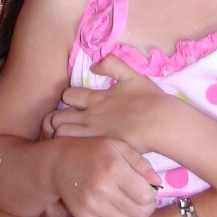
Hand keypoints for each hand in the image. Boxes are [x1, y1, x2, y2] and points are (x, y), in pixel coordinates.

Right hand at [53, 137, 159, 216]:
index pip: (144, 195)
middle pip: (138, 212)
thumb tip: (157, 183)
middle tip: (144, 205)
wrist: (59, 163)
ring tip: (135, 214)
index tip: (148, 193)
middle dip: (147, 211)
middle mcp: (102, 187)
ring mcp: (91, 204)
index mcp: (114, 167)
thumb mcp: (117, 146)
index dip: (152, 197)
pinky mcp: (83, 216)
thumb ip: (139, 162)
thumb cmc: (92, 151)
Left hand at [56, 55, 173, 152]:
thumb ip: (111, 64)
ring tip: (66, 139)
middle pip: (57, 117)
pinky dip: (70, 148)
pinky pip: (74, 148)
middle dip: (56, 119)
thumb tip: (93, 67)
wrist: (161, 122)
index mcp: (96, 98)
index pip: (67, 95)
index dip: (67, 99)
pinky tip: (76, 151)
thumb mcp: (132, 75)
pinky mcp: (99, 149)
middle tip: (62, 125)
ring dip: (60, 135)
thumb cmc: (149, 99)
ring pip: (61, 134)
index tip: (74, 105)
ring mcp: (93, 134)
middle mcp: (90, 116)